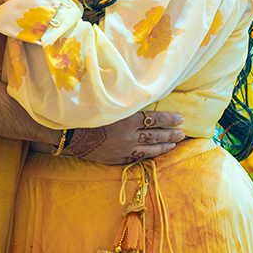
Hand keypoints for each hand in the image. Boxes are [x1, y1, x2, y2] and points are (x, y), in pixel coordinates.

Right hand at [66, 111, 185, 164]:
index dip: (169, 119)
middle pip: (155, 135)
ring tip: (174, 143)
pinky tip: (156, 154)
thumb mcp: (108, 102)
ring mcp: (123, 149)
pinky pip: (137, 158)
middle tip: (182, 132)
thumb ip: (126, 100)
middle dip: (171, 133)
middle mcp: (128, 135)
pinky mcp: (117, 158)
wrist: (70, 133)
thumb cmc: (88, 112)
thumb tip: (140, 93)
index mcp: (127, 118)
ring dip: (164, 146)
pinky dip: (149, 155)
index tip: (180, 118)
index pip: (155, 119)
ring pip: (149, 149)